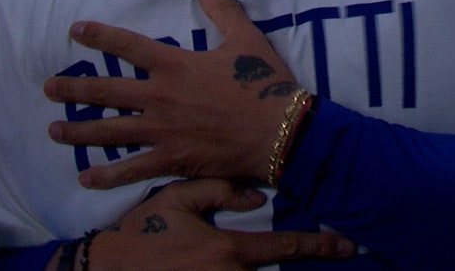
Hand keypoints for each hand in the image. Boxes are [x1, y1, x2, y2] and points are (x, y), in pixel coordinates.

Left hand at [46, 0, 296, 187]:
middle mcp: (160, 96)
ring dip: (78, 132)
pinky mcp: (171, 159)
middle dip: (74, 90)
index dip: (99, 36)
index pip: (128, 46)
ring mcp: (162, 130)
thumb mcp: (245, 39)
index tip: (75, 31)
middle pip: (107, 91)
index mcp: (175, 64)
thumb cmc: (264, 83)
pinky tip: (85, 179)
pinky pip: (132, 169)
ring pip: (110, 131)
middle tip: (48, 89)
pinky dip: (107, 176)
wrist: (281, 130)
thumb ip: (222, 11)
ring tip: (53, 131)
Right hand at [83, 179, 354, 269]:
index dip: (317, 246)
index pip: (283, 248)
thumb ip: (217, 191)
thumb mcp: (178, 199)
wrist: (109, 269)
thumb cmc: (144, 232)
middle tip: (337, 253)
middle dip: (306, 265)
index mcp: (228, 250)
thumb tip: (253, 196)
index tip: (346, 245)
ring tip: (312, 265)